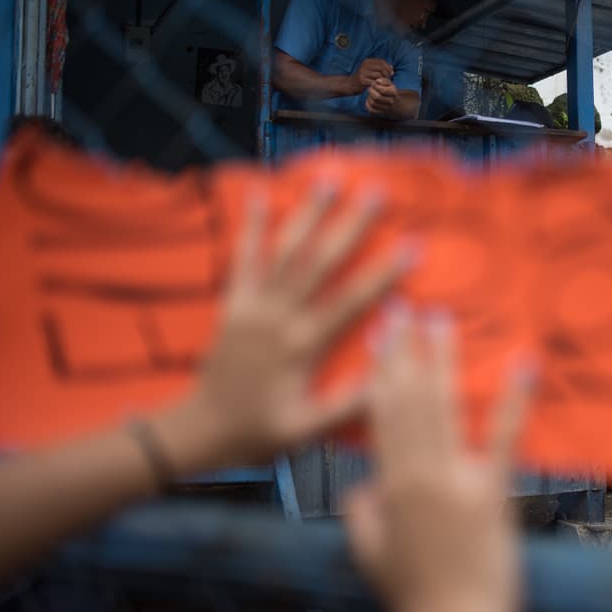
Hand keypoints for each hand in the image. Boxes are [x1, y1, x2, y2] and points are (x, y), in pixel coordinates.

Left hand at [164, 183, 415, 469]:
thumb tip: (390, 376)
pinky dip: (251, 224)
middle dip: (350, 224)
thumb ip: (347, 404)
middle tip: (376, 192)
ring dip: (308, 212)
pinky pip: (243, 258)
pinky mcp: (233, 302)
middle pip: (320, 262)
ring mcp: (252, 306)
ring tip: (330, 179)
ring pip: (285, 250)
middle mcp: (278, 317)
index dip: (383, 272)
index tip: (412, 245)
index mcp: (301, 346)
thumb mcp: (306, 430)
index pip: (350, 301)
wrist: (199, 431)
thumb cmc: (258, 432)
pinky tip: (259, 193)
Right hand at [346, 307, 531, 611]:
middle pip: (409, 400)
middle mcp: (420, 473)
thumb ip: (362, 515)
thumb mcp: (371, 556)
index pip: (381, 414)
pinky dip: (515, 398)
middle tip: (406, 308)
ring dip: (442, 360)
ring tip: (442, 320)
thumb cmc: (412, 597)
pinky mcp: (495, 493)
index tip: (379, 334)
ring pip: (445, 407)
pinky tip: (523, 363)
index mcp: (389, 486)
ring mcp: (459, 480)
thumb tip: (362, 486)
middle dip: (406, 351)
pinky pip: (506, 438)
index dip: (380, 370)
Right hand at [349, 58, 395, 95]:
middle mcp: (364, 65)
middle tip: (388, 80)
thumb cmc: (363, 78)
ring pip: (379, 75)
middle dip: (387, 74)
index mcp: (367, 61)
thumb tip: (392, 67)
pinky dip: (379, 85)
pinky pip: (375, 82)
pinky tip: (379, 87)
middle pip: (382, 68)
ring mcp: (363, 73)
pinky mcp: (362, 81)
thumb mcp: (371, 70)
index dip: (389, 67)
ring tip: (384, 83)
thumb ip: (380, 68)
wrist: (350, 85)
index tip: (391, 73)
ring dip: (384, 80)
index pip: (382, 62)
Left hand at [365, 79, 399, 114]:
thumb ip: (384, 80)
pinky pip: (371, 110)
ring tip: (370, 93)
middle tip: (370, 88)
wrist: (395, 103)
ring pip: (373, 103)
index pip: (383, 91)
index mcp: (394, 93)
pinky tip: (369, 99)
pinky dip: (368, 104)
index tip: (374, 83)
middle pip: (377, 98)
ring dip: (369, 97)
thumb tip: (377, 81)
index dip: (376, 86)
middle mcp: (391, 101)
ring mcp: (386, 108)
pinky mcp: (380, 112)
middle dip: (371, 91)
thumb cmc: (390, 90)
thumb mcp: (389, 83)